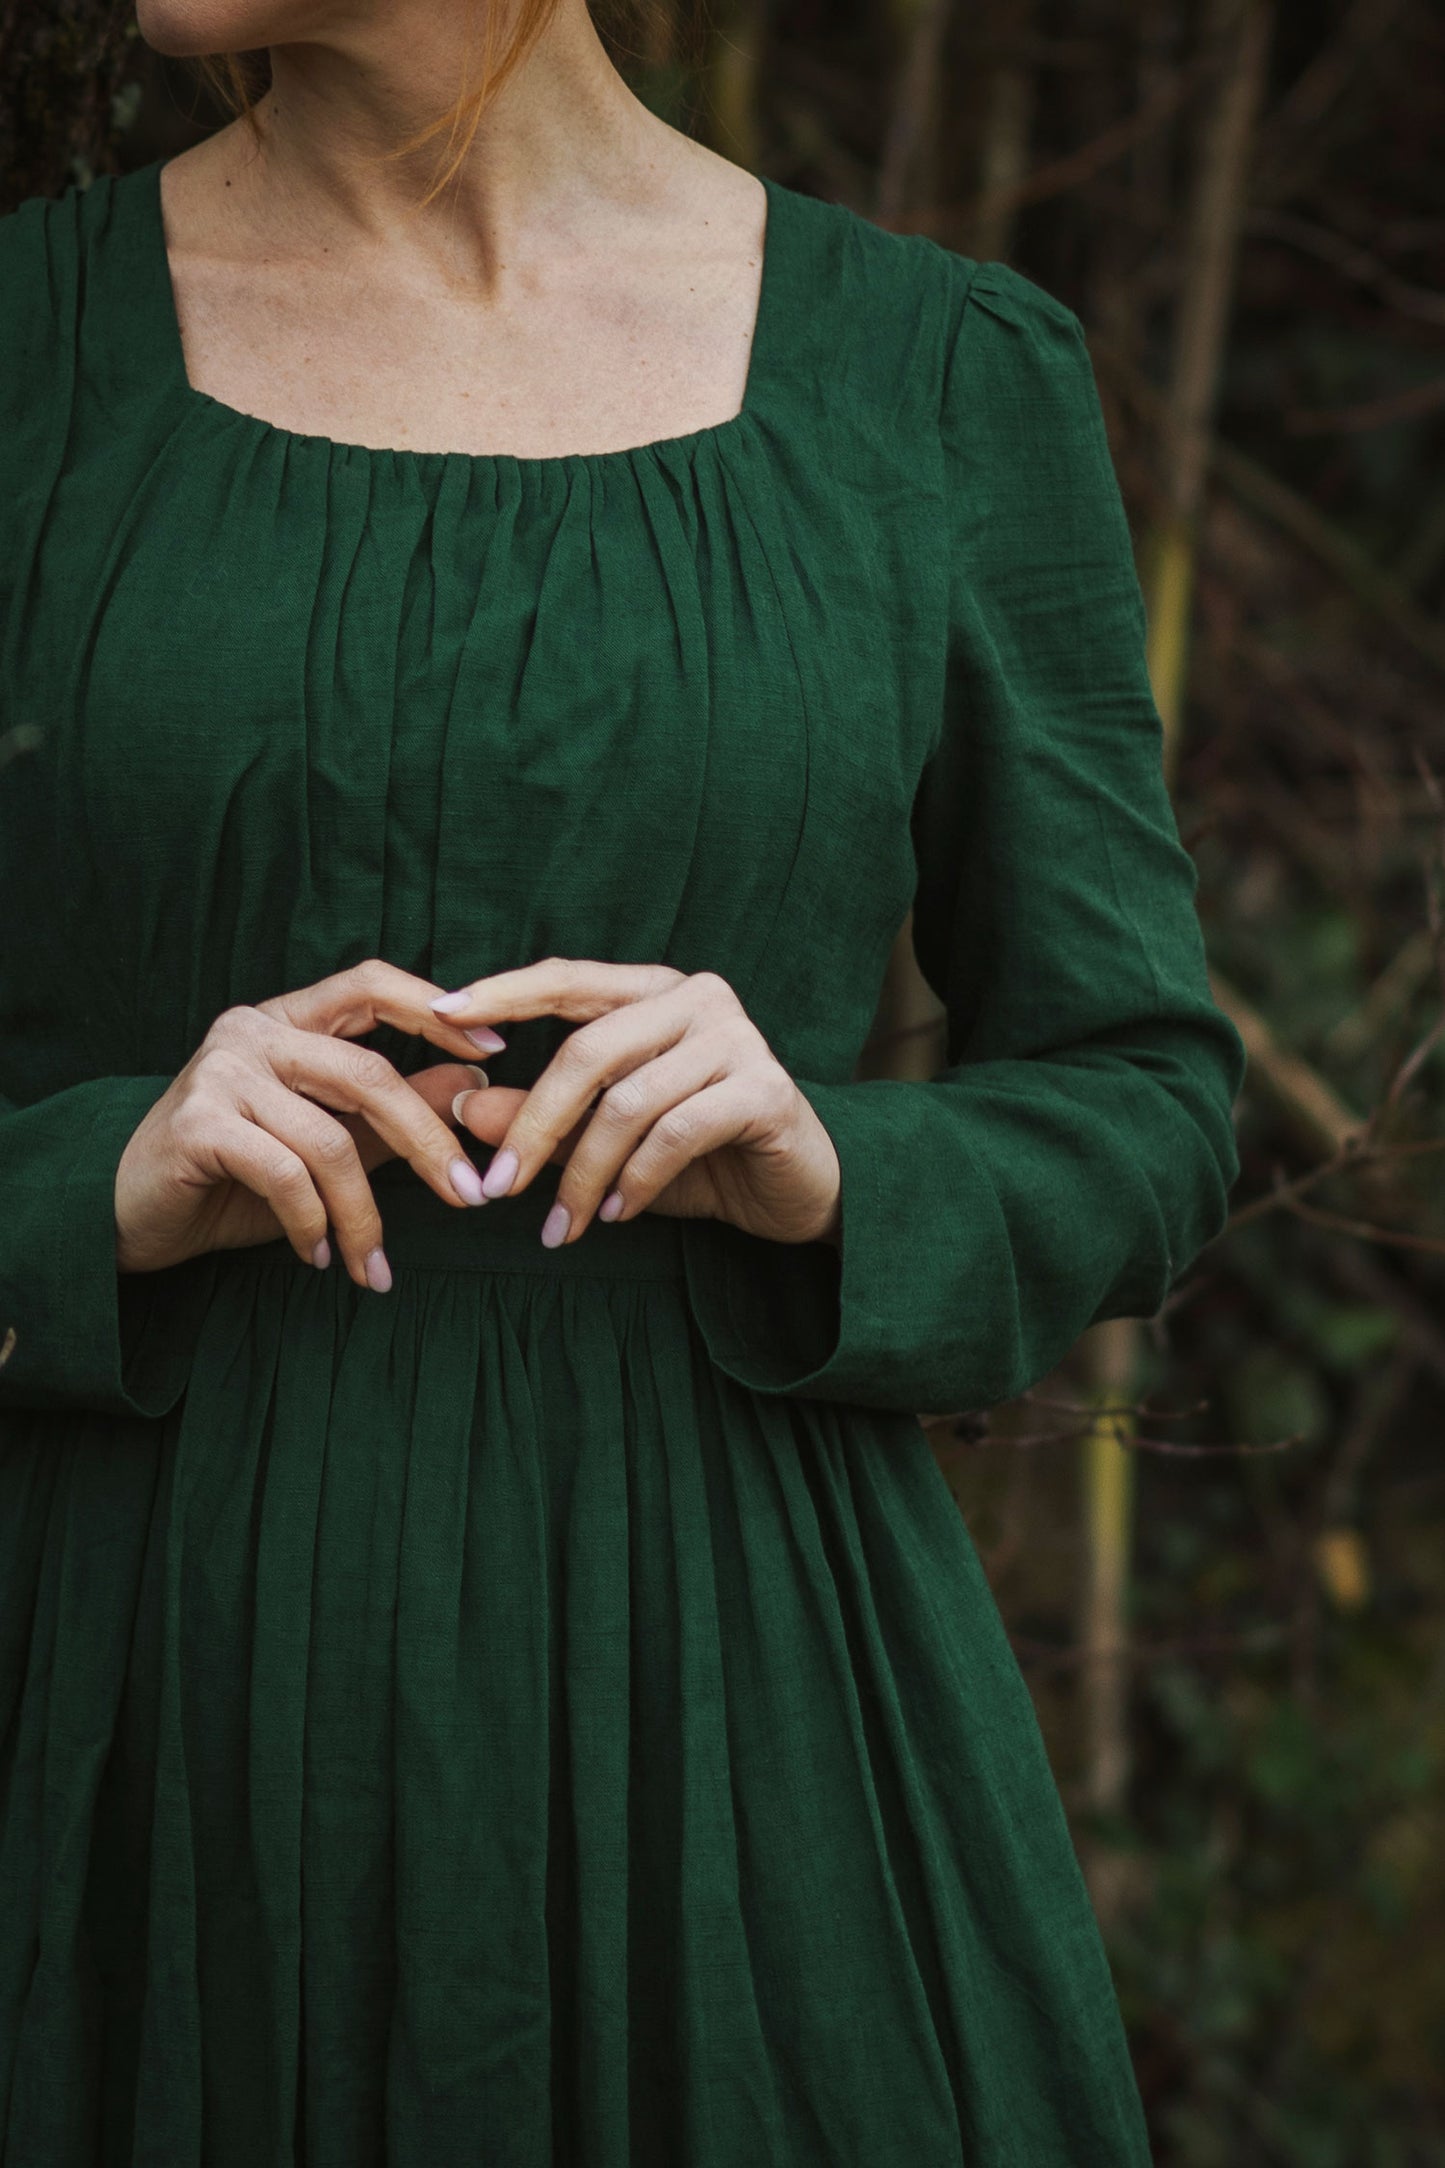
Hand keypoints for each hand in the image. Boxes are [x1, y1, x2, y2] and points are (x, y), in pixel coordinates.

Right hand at [114, 960, 509, 1286]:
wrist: (129, 1214)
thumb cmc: (233, 1178)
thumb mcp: (329, 1142)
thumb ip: (394, 1110)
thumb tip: (476, 1079)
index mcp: (286, 1019)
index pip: (369, 986)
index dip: (435, 1009)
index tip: (498, 1048)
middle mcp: (251, 1031)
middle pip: (369, 1074)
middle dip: (427, 1142)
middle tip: (468, 1197)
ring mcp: (220, 1073)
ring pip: (330, 1139)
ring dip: (364, 1214)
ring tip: (374, 1265)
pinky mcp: (198, 1124)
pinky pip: (286, 1174)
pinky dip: (314, 1224)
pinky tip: (319, 1256)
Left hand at [425, 958, 843, 1251]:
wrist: (801, 1192)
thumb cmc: (701, 1158)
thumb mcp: (608, 1140)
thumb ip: (545, 1117)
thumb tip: (463, 1106)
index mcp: (655, 992)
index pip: (567, 979)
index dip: (502, 993)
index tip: (436, 1015)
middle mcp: (699, 998)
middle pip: (588, 1051)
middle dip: (534, 1125)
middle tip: (497, 1186)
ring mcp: (738, 1038)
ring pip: (628, 1102)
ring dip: (584, 1173)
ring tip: (563, 1225)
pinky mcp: (765, 1089)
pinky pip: (674, 1134)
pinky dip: (635, 1183)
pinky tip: (618, 1215)